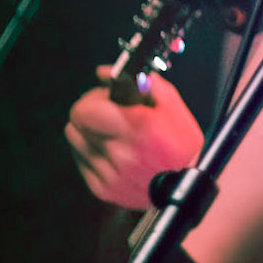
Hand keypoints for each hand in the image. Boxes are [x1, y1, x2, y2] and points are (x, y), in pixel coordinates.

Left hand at [65, 67, 203, 206]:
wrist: (187, 187)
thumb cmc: (181, 145)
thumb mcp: (172, 105)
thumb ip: (141, 81)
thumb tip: (105, 73)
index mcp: (138, 128)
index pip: (85, 109)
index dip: (94, 99)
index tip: (105, 99)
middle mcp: (121, 153)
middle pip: (76, 122)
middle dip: (89, 112)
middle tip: (108, 114)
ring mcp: (110, 174)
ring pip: (75, 139)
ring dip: (88, 132)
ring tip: (111, 133)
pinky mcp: (103, 189)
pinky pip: (80, 160)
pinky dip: (91, 152)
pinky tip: (111, 151)